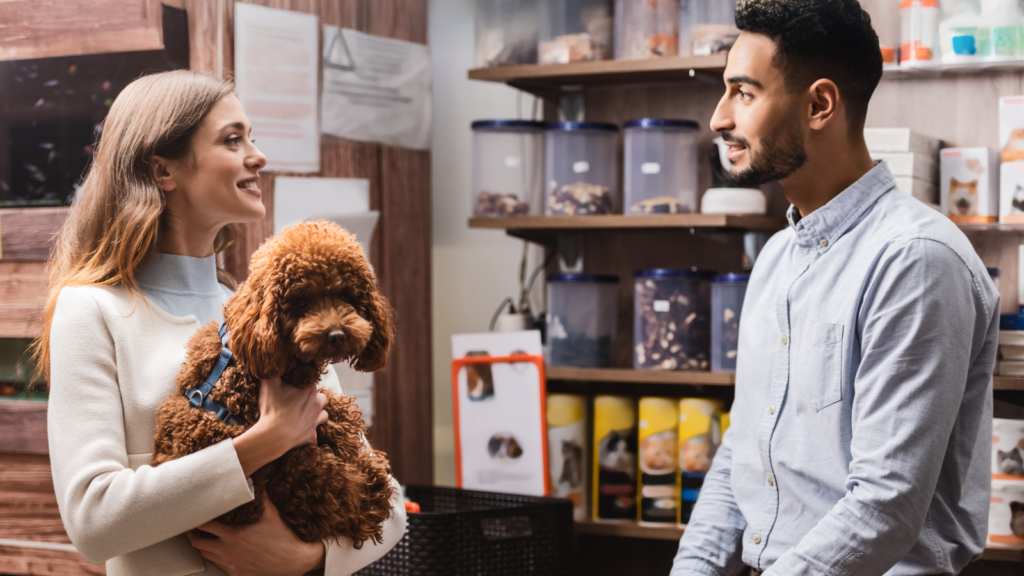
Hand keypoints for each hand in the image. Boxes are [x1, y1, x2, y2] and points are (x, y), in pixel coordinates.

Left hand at [187, 495, 324, 575]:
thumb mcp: (272, 512)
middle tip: (196, 525)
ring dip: (203, 545)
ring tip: (206, 536)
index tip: (198, 511)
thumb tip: (256, 477)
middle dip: (195, 533)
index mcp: (233, 534)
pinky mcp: (236, 574)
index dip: (198, 517)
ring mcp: (231, 564)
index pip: (204, 525)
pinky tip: (222, 550)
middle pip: (197, 542)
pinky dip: (216, 557)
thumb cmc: (284, 535)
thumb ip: (260, 495)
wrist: (296, 561)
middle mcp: (228, 551)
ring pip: (205, 555)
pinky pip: (217, 565)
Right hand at [233, 377, 327, 475]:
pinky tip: (300, 434)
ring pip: (323, 415)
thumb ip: (273, 371)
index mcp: (310, 390)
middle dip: (314, 399)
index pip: (311, 382)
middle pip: (322, 398)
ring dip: (316, 415)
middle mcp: (317, 404)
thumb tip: (274, 363)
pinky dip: (308, 435)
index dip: (302, 384)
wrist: (273, 436)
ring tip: (303, 416)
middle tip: (298, 401)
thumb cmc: (273, 408)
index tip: (293, 387)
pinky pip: (314, 436)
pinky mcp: (311, 436)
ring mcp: (315, 421)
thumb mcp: (269, 384)